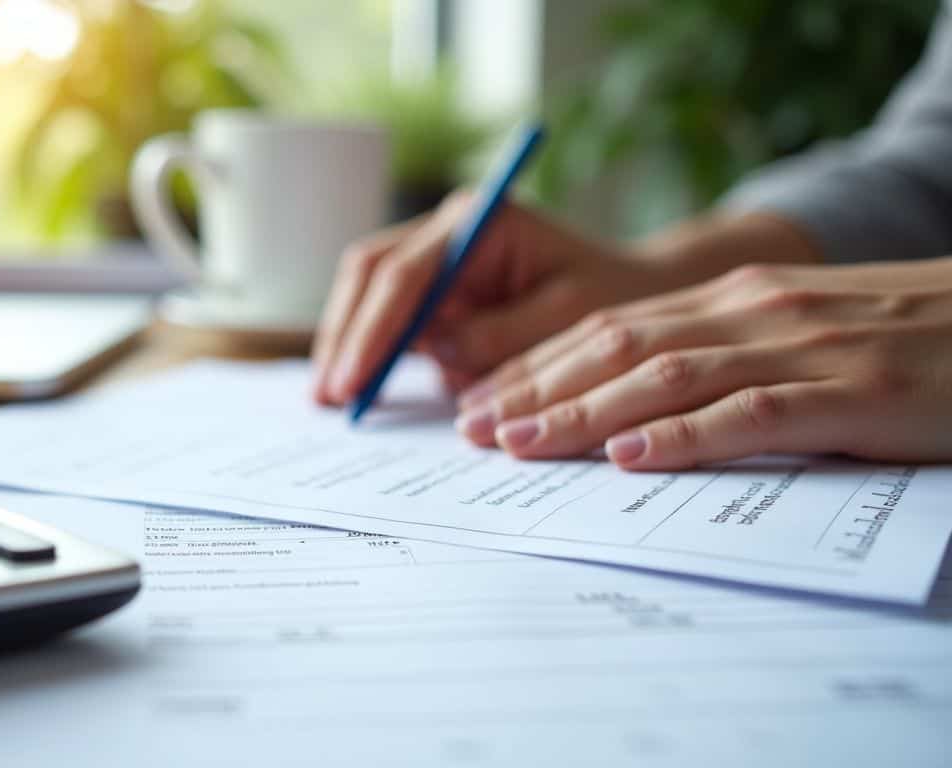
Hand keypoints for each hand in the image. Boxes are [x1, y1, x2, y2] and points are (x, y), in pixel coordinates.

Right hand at [310, 194, 692, 404]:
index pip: (405, 272)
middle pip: (370, 273)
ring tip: (332, 400)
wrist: (637, 292)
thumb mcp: (569, 317)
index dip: (372, 329)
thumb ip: (502, 333)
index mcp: (479, 219)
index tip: (353, 380)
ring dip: (351, 344)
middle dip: (346, 334)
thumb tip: (437, 350)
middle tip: (329, 396)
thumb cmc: (614, 295)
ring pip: (369, 293)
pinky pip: (391, 319)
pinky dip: (374, 353)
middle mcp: (448, 230)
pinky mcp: (438, 290)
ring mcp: (438, 258)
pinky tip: (361, 389)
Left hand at [454, 258, 951, 469]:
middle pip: (619, 348)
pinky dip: (686, 434)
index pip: (611, 329)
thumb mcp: (794, 334)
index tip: (483, 402)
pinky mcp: (848, 391)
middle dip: (538, 389)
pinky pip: (752, 412)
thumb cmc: (896, 340)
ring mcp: (799, 346)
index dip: (539, 366)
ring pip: (667, 376)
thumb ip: (721, 359)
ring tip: (520, 442)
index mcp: (733, 298)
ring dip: (584, 412)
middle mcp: (751, 311)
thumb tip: (633, 414)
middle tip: (473, 429)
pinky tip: (630, 456)